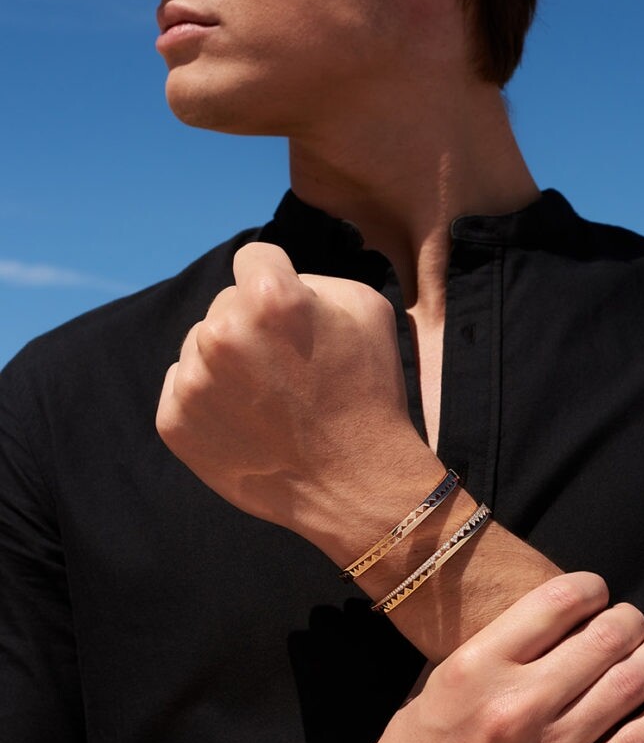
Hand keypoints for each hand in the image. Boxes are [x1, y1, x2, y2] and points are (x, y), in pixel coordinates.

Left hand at [156, 242, 442, 553]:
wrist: (357, 484)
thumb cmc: (369, 394)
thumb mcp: (369, 311)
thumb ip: (315, 279)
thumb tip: (277, 280)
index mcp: (269, 297)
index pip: (254, 258)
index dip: (279, 282)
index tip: (291, 312)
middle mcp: (221, 333)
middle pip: (226, 304)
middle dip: (253, 325)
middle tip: (288, 367)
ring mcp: (193, 381)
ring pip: (201, 345)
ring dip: (228, 361)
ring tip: (269, 399)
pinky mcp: (174, 423)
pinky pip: (182, 387)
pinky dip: (209, 399)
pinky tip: (247, 421)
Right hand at [351, 573, 643, 742]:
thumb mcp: (443, 676)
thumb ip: (499, 646)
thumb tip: (560, 620)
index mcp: (478, 666)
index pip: (554, 602)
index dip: (588, 586)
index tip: (595, 590)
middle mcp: (519, 704)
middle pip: (601, 640)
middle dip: (627, 618)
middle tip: (630, 616)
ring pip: (628, 686)